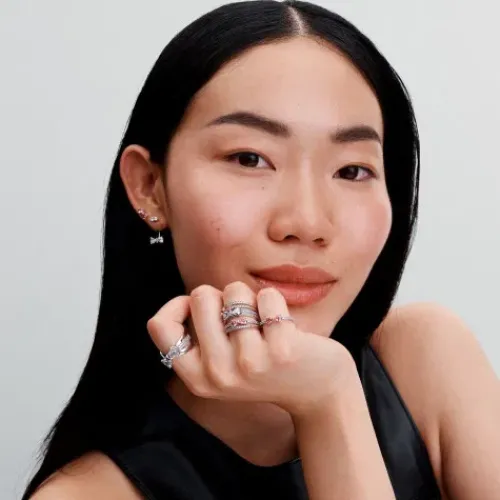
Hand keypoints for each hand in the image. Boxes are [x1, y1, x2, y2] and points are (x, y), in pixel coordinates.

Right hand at [147, 281, 355, 417]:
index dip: (178, 305)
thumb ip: (202, 336)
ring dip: (251, 298)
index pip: (159, 326)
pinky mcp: (280, 350)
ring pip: (234, 292)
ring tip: (264, 323)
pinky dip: (276, 302)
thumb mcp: (223, 364)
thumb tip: (193, 297)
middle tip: (243, 318)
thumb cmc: (266, 365)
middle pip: (201, 297)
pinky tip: (285, 325)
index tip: (203, 308)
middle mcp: (218, 374)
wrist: (318, 391)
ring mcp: (249, 363)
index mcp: (197, 377)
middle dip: (223, 296)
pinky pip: (267, 296)